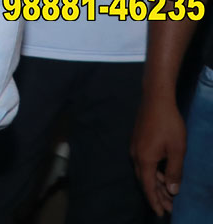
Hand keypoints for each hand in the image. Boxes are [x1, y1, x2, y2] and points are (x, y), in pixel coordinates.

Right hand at [131, 91, 185, 215]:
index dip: (155, 201)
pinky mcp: (138, 141)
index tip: (161, 213)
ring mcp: (135, 148)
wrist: (156, 100)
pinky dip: (153, 173)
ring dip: (156, 184)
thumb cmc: (169, 124)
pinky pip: (144, 163)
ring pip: (144, 172)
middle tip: (168, 208)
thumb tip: (172, 190)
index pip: (149, 186)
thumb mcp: (177, 150)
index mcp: (145, 160)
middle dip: (156, 195)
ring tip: (168, 194)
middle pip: (145, 181)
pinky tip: (162, 174)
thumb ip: (174, 171)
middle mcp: (136, 156)